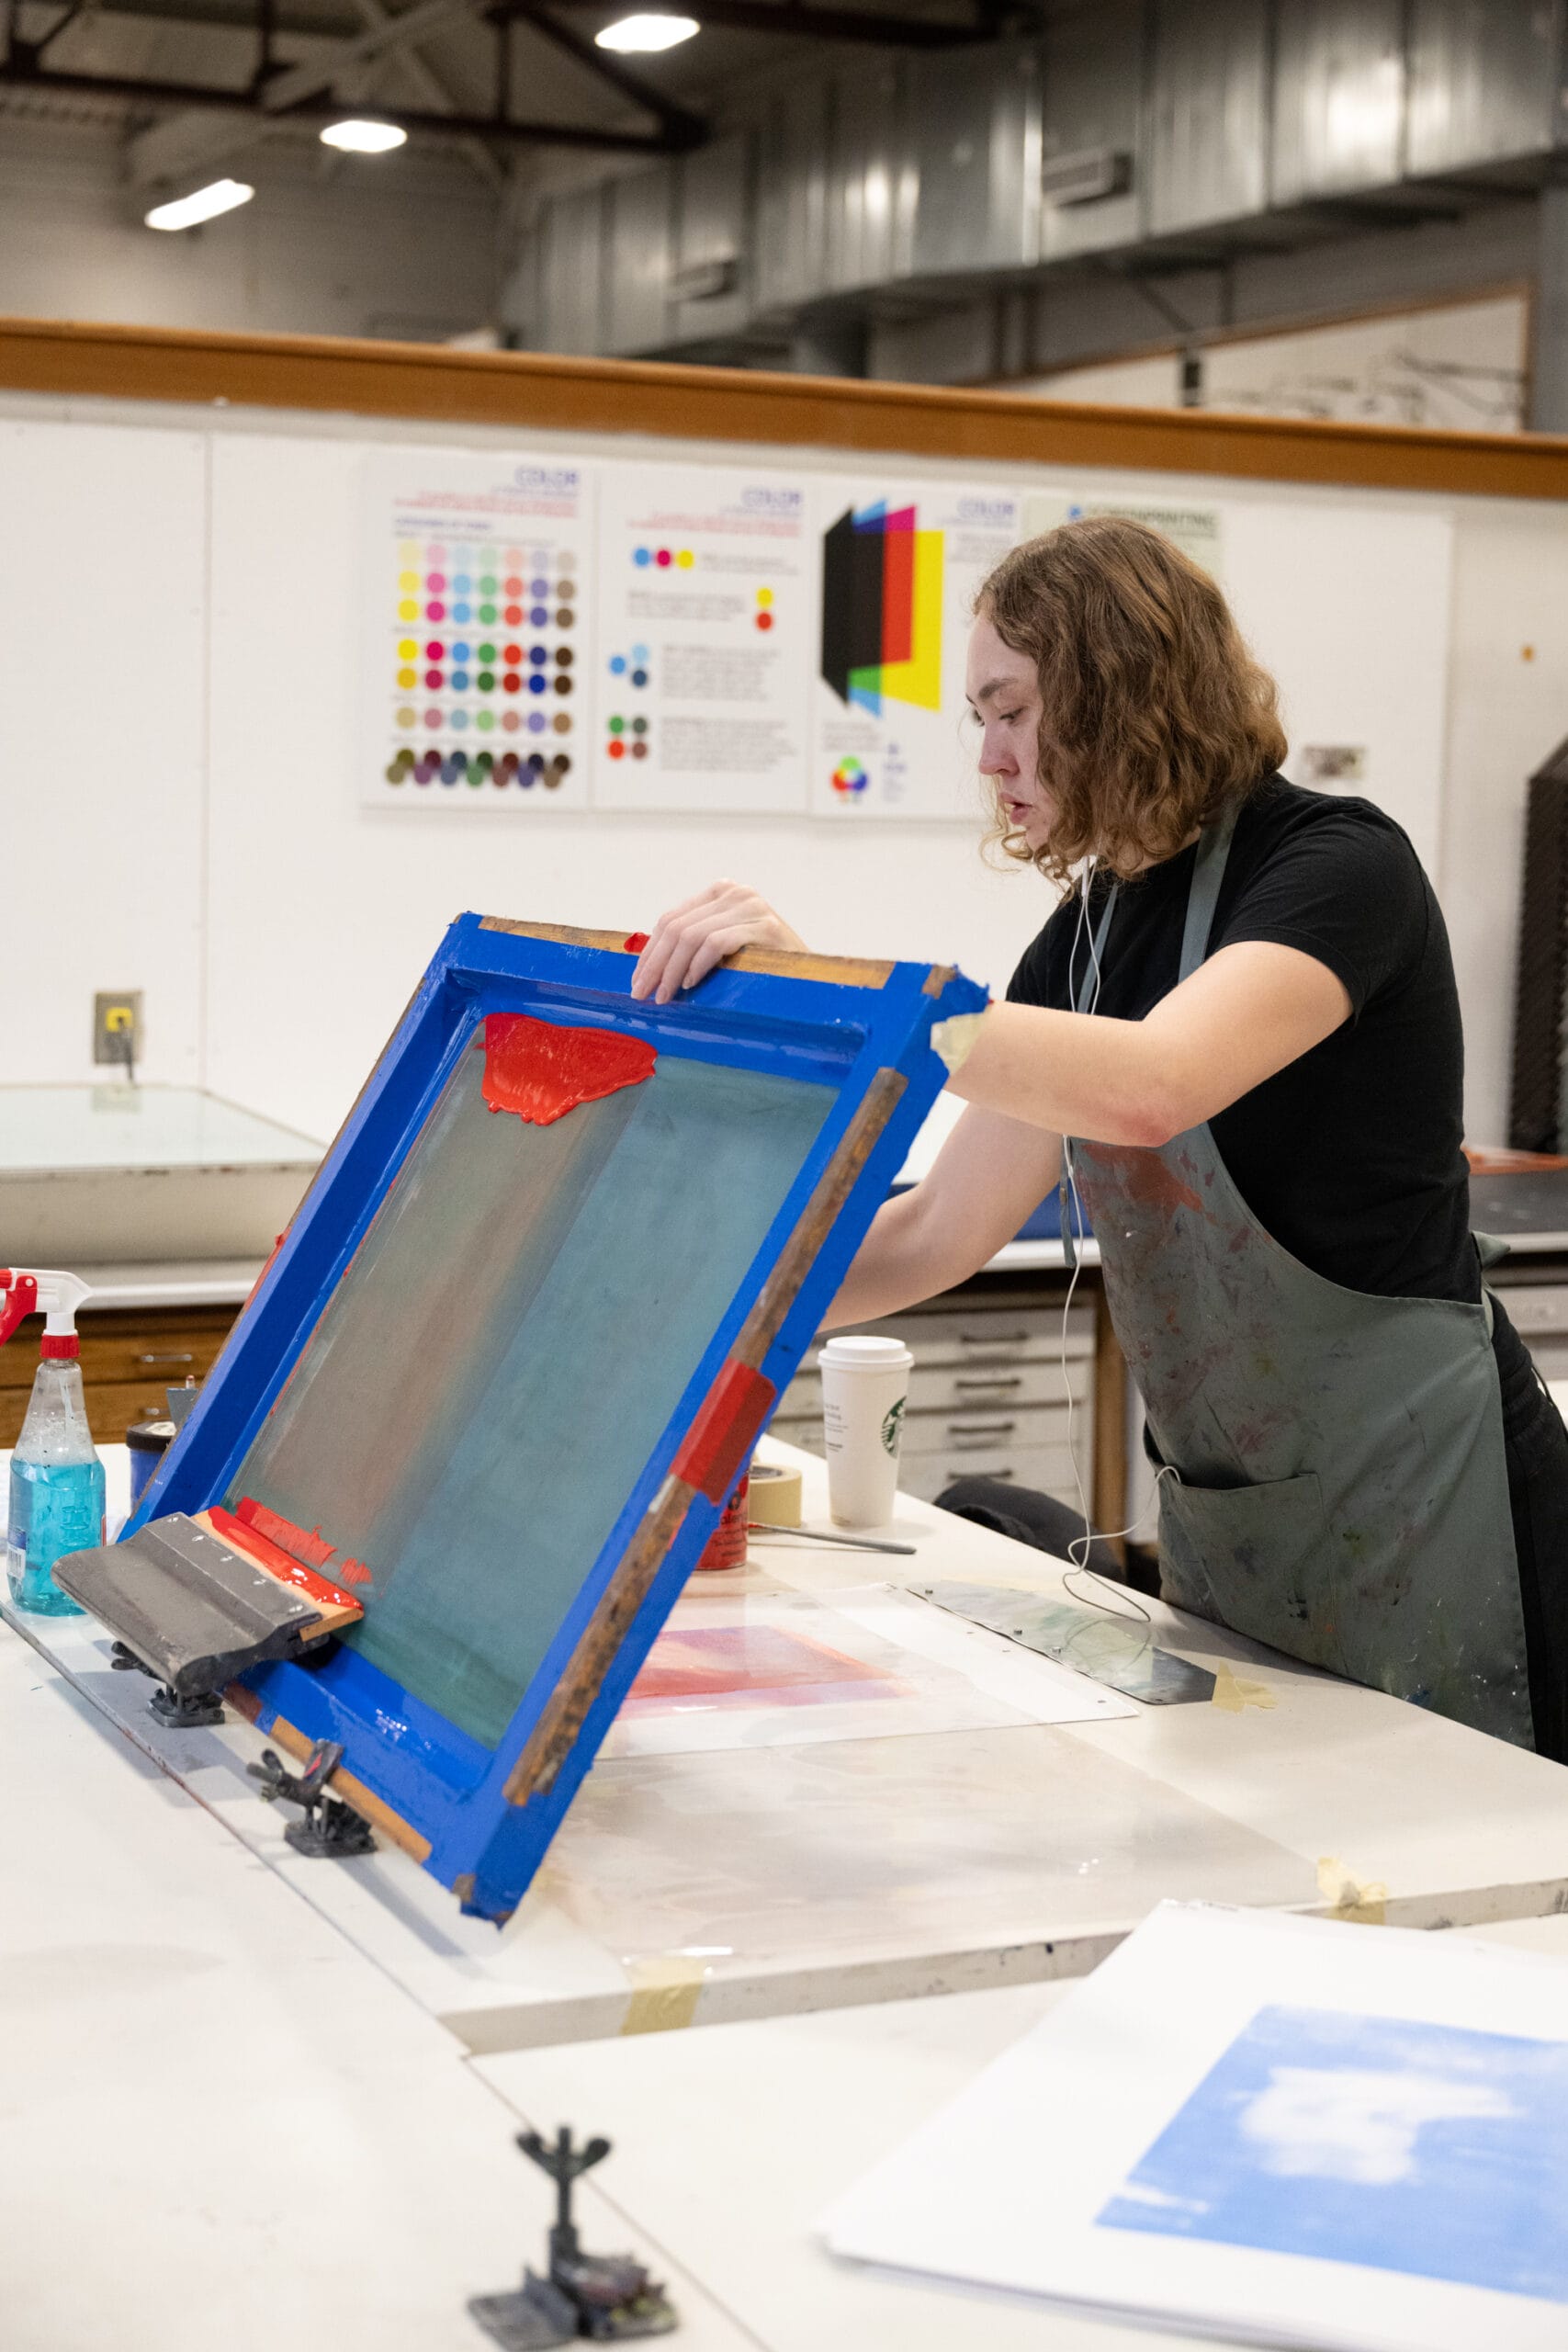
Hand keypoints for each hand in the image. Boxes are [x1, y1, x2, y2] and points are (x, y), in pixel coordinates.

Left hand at [630, 881, 805, 1002]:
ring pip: (691, 936)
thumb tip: (646, 966)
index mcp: (721, 892)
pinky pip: (715, 944)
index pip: (671, 919)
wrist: (813, 978)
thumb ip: (694, 943)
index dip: (649, 953)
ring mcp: (751, 906)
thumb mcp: (724, 947)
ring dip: (671, 971)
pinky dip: (697, 966)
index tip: (637, 982)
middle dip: (654, 965)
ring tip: (664, 997)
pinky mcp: (764, 926)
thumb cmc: (763, 967)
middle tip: (642, 994)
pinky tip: (689, 984)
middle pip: (676, 927)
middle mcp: (735, 892)